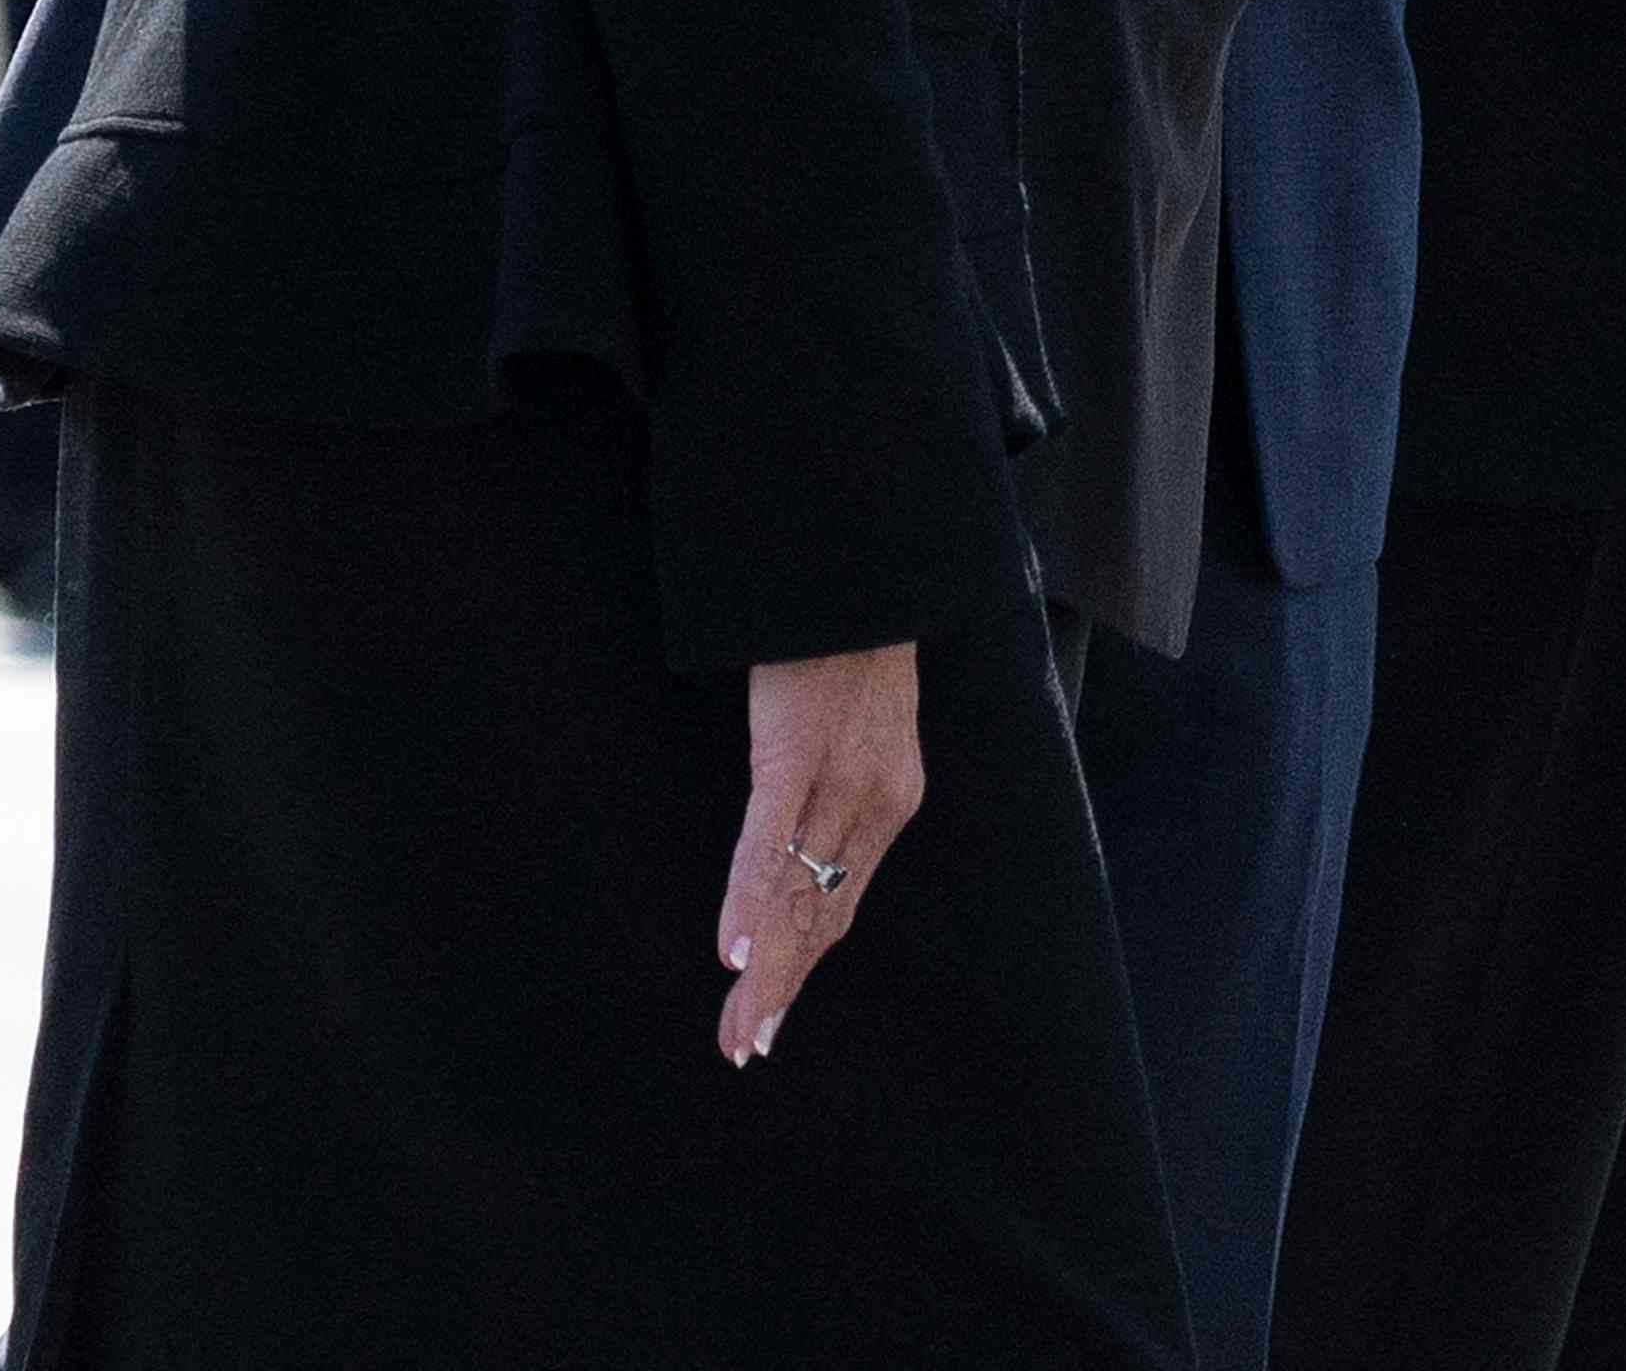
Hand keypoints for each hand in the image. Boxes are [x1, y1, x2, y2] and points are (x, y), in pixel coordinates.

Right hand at [718, 640, 923, 1064]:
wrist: (861, 575)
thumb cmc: (845, 652)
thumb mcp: (851, 736)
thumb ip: (829, 797)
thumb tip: (792, 854)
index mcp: (889, 803)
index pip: (838, 906)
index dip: (802, 965)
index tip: (770, 1020)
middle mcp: (875, 802)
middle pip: (819, 914)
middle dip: (779, 988)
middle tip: (744, 1050)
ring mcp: (838, 779)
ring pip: (795, 893)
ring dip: (764, 969)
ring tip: (739, 1030)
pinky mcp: (796, 753)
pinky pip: (771, 842)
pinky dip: (752, 901)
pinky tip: (736, 956)